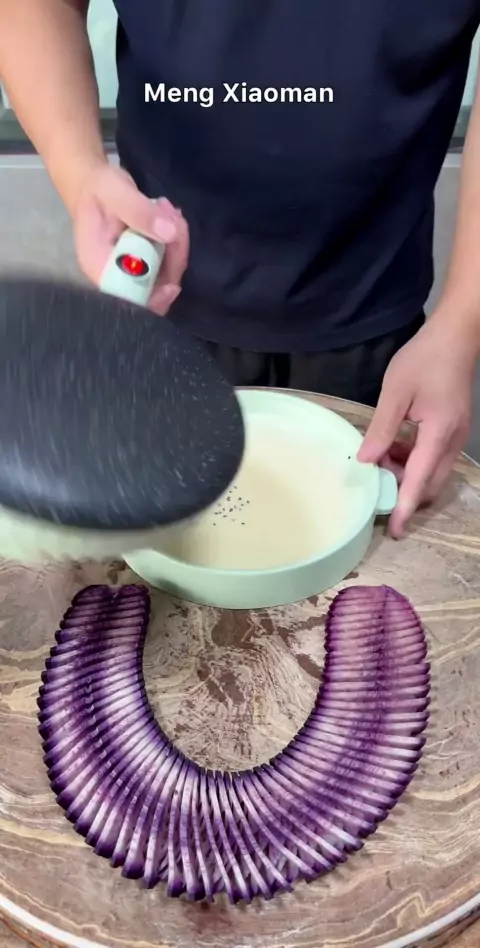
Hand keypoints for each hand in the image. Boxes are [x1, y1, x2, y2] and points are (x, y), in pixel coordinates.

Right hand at [73, 160, 188, 313]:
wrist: (95, 183)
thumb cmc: (97, 187)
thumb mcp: (114, 190)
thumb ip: (139, 211)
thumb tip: (169, 234)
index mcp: (99, 267)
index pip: (127, 298)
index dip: (153, 299)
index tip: (173, 283)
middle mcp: (116, 275)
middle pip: (154, 288)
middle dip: (173, 256)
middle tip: (172, 216)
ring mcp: (133, 271)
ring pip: (167, 274)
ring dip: (177, 243)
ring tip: (168, 209)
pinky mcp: (145, 262)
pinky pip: (169, 262)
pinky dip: (176, 241)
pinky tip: (169, 216)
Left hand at [357, 319, 476, 536]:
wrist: (455, 336)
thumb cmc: (424, 359)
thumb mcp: (395, 393)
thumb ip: (380, 429)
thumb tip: (365, 462)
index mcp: (439, 434)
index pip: (419, 481)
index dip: (404, 507)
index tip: (395, 530)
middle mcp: (452, 442)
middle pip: (429, 484)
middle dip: (403, 490)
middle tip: (375, 480)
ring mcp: (456, 437)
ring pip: (432, 473)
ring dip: (407, 473)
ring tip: (380, 455)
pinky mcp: (453, 430)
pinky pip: (434, 458)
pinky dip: (414, 460)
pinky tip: (394, 444)